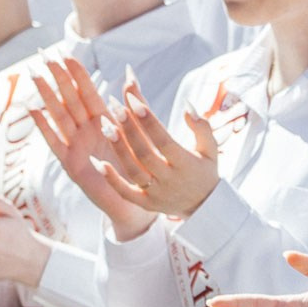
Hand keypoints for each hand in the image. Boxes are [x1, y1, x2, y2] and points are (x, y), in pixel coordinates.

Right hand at [29, 61, 150, 239]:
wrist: (135, 202)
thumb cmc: (136, 167)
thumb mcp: (136, 131)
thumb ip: (133, 101)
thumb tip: (129, 70)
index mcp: (103, 122)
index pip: (88, 92)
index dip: (77, 74)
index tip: (66, 54)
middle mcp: (86, 131)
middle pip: (70, 100)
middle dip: (58, 78)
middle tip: (44, 57)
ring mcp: (77, 146)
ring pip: (60, 116)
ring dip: (48, 96)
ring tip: (36, 76)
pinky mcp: (71, 164)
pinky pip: (56, 142)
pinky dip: (45, 127)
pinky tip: (33, 110)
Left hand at [100, 77, 219, 220]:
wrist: (204, 206)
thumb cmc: (204, 170)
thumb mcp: (210, 149)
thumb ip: (202, 127)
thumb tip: (187, 105)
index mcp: (187, 164)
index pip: (164, 141)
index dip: (148, 121)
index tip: (133, 100)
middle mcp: (171, 180)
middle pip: (144, 153)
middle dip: (128, 128)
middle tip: (114, 105)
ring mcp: (157, 193)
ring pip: (132, 170)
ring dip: (117, 148)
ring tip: (104, 125)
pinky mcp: (145, 203)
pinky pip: (125, 192)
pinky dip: (110, 178)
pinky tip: (97, 161)